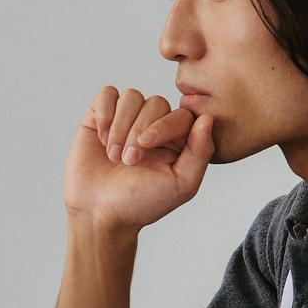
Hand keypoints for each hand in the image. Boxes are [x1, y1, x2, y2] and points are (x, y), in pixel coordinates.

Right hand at [62, 84, 216, 232]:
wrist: (100, 213)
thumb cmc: (141, 203)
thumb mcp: (180, 184)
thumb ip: (200, 152)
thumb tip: (207, 118)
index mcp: (178, 140)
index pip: (181, 114)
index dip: (163, 125)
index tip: (145, 146)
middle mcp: (154, 125)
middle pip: (155, 102)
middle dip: (138, 130)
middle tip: (128, 161)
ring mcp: (128, 119)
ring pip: (131, 96)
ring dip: (120, 126)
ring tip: (113, 155)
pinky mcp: (102, 116)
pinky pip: (107, 94)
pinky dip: (105, 113)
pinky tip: (102, 138)